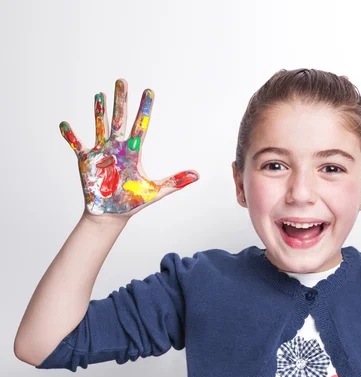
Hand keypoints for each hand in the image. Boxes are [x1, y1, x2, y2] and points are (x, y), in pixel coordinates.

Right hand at [60, 79, 198, 216]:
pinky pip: (76, 145)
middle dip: (121, 101)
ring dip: (99, 112)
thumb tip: (198, 175)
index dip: (145, 109)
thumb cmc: (132, 202)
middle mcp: (117, 148)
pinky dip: (70, 136)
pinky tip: (65, 124)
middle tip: (122, 81)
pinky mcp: (85, 161)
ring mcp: (101, 153)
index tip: (149, 91)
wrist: (111, 214)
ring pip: (100, 127)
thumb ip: (175, 182)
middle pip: (120, 120)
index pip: (141, 126)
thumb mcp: (156, 191)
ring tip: (100, 95)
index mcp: (133, 152)